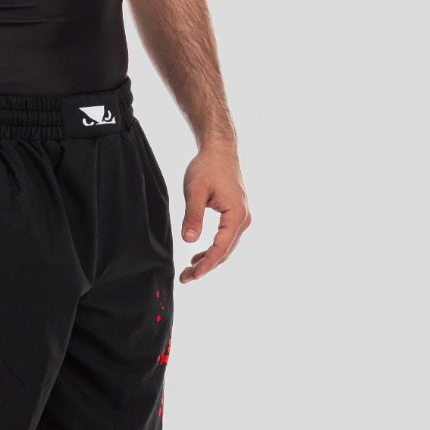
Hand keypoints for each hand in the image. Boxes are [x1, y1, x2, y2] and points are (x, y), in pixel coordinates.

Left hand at [179, 143, 249, 282]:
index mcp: (236, 214)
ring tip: (189, 271)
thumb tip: (189, 240)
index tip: (193, 275)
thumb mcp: (195, 191)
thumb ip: (192, 216)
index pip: (221, 247)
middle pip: (225, 251)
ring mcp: (241, 218)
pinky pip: (225, 239)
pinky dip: (212, 249)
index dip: (207, 263)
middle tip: (186, 278)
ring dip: (209, 260)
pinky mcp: (235, 216)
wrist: (220, 151)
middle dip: (206, 266)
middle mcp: (243, 219)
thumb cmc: (207, 167)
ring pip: (226, 247)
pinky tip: (197, 256)